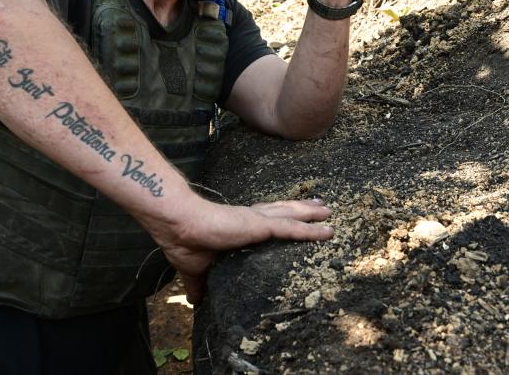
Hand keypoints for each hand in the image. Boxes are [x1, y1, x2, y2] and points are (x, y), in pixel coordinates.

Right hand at [151, 198, 332, 303]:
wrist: (180, 225)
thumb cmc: (184, 242)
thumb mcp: (195, 269)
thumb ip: (199, 283)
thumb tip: (195, 301)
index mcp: (237, 227)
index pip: (264, 220)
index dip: (278, 217)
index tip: (290, 217)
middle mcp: (251, 218)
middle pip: (283, 211)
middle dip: (301, 209)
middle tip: (320, 207)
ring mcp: (257, 220)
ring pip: (291, 215)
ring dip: (311, 213)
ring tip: (329, 211)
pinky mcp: (259, 225)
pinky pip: (291, 227)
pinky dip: (311, 229)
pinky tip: (326, 229)